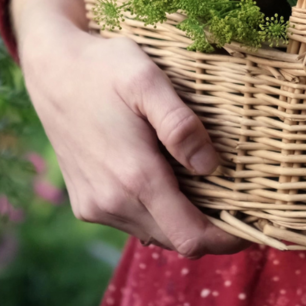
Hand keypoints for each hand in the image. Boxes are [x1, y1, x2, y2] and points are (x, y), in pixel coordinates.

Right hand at [12, 0, 246, 257]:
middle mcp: (111, 202)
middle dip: (211, 226)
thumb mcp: (147, 80)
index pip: (192, 237)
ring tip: (206, 181)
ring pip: (156, 233)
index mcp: (133, 177)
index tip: (254, 223)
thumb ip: (180, 125)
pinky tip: (170, 176)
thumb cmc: (104, 66)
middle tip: (240, 197)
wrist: (51, 68)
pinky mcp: (85, 203)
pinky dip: (158, 209)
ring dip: (183, 216)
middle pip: (178, 239)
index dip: (228, 238)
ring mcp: (95, 206)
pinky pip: (134, 221)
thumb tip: (211, 166)